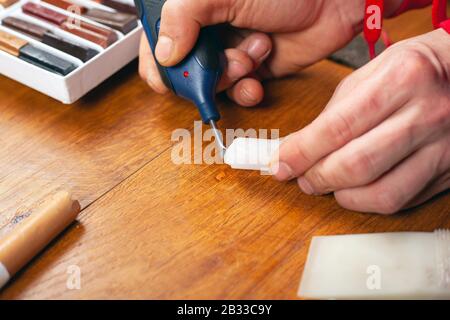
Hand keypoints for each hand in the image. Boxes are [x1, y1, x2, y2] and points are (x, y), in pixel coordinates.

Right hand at [139, 0, 401, 106]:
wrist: (332, 0)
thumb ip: (183, 16)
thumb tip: (164, 54)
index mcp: (192, 8)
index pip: (157, 43)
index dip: (162, 63)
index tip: (177, 72)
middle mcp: (208, 30)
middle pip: (184, 70)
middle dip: (202, 73)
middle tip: (219, 64)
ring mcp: (230, 50)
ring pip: (211, 85)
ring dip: (228, 79)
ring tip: (248, 59)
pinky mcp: (253, 69)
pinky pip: (238, 92)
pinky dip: (245, 91)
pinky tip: (257, 76)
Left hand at [272, 29, 449, 213]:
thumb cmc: (414, 69)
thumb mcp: (371, 72)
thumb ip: (335, 112)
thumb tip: (299, 147)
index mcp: (402, 79)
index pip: (338, 127)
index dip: (301, 152)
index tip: (280, 163)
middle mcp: (426, 115)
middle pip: (357, 166)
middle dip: (317, 178)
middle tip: (301, 177)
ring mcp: (442, 147)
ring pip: (381, 193)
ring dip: (341, 196)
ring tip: (326, 183)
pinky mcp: (448, 172)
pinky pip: (401, 201)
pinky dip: (368, 201)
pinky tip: (355, 188)